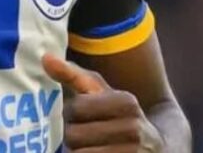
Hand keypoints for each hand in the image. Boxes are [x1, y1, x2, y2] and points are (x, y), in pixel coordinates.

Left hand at [43, 53, 164, 151]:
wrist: (157, 146)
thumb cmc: (119, 114)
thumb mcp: (102, 92)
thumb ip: (73, 74)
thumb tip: (45, 58)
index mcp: (126, 103)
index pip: (76, 108)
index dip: (69, 112)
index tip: (75, 114)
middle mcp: (132, 130)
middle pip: (74, 135)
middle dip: (70, 134)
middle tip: (77, 133)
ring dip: (75, 151)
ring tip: (83, 144)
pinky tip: (90, 150)